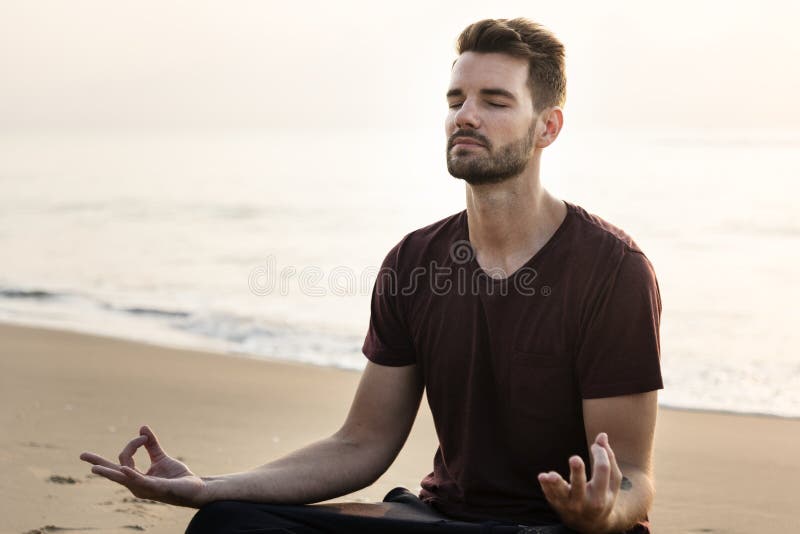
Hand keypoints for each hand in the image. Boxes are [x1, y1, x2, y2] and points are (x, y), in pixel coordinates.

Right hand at [80, 425, 208, 507]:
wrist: (195, 488)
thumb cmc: (176, 477)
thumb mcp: (162, 458)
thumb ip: (152, 445)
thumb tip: (142, 428)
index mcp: (136, 477)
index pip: (121, 461)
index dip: (132, 444)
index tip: (144, 436)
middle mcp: (136, 484)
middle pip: (114, 472)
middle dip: (99, 464)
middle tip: (82, 455)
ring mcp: (144, 488)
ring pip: (124, 478)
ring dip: (109, 472)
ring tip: (94, 469)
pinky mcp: (156, 488)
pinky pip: (141, 481)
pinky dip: (132, 475)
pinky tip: (124, 470)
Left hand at [537, 432, 620, 532]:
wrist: (592, 524)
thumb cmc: (603, 496)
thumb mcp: (612, 482)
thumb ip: (608, 458)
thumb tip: (602, 435)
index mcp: (602, 495)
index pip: (602, 470)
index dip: (599, 454)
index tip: (595, 445)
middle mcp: (586, 502)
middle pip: (580, 485)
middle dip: (577, 472)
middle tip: (574, 458)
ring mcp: (570, 505)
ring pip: (561, 494)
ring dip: (555, 484)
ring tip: (549, 475)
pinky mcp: (557, 505)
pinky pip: (550, 496)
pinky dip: (546, 487)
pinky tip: (543, 477)